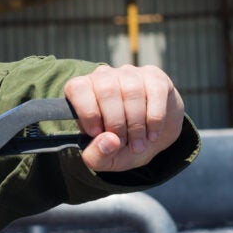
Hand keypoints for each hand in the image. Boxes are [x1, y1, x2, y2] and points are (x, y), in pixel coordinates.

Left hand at [64, 64, 185, 173]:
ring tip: (138, 144)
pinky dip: (154, 118)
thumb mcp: (105, 158)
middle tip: (122, 143)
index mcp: (84, 92)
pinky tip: (152, 133)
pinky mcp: (154, 77)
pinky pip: (155, 92)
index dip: (87, 112)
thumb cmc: (122, 144)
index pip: (77, 88)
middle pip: (107, 91)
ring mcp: (130, 74)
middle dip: (116, 123)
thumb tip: (109, 141)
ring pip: (132, 91)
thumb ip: (97, 156)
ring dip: (136, 124)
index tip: (97, 133)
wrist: (152, 136)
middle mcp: (105, 76)